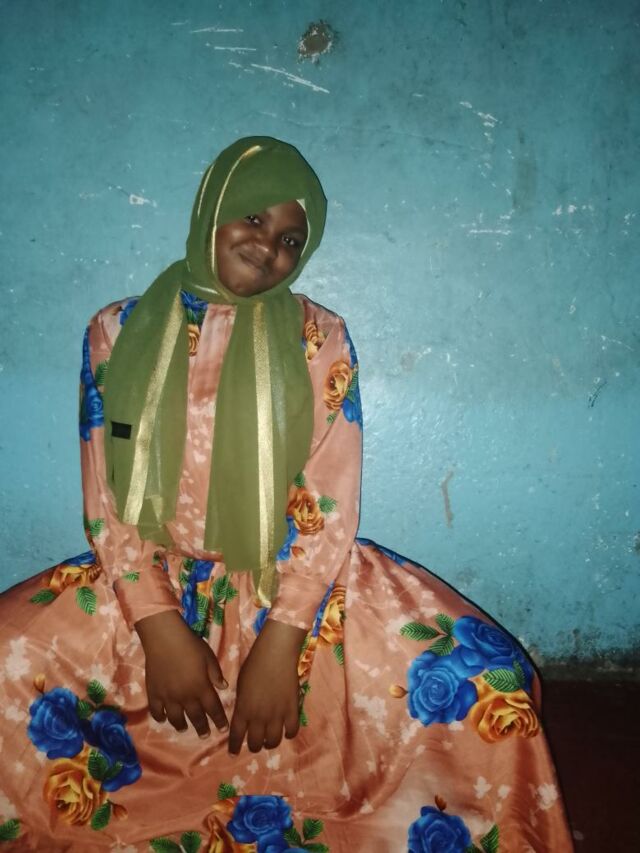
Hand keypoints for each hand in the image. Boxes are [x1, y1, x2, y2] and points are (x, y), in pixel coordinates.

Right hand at [135, 609, 228, 737]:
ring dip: (181, 725)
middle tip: (205, 735)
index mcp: (201, 687)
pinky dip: (160, 717)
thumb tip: (223, 687)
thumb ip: (215, 674)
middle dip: (202, 728)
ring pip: (176, 718)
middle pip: (195, 717)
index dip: (219, 720)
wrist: (164, 638)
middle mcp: (185, 696)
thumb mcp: (208, 657)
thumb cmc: (190, 644)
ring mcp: (168, 697)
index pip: (213, 709)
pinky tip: (163, 718)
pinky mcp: (154, 693)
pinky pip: (156, 711)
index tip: (223, 729)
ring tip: (184, 728)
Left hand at [228, 619, 306, 753]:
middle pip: (256, 743)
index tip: (233, 753)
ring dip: (270, 743)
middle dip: (254, 746)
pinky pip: (292, 730)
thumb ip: (242, 703)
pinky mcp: (292, 709)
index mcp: (243, 710)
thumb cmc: (254, 663)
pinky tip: (286, 730)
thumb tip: (244, 714)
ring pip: (273, 741)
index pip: (236, 736)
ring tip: (270, 739)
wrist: (276, 653)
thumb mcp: (240, 684)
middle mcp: (259, 717)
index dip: (234, 747)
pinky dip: (289, 733)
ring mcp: (277, 714)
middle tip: (255, 743)